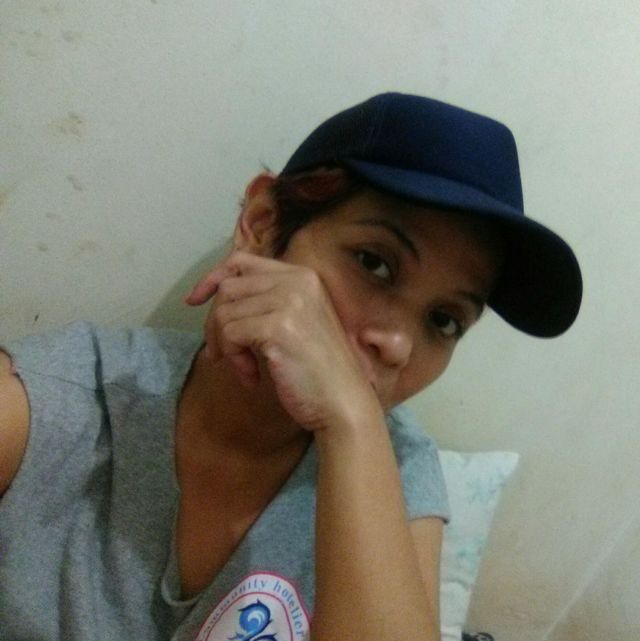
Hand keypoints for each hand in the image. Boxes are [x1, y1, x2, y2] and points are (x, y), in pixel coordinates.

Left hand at [184, 251, 381, 430]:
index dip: (212, 278)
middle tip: (224, 354)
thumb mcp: (295, 322)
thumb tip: (214, 295)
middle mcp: (297, 280)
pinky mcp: (278, 326)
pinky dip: (233, 358)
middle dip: (216, 323)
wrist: (344, 401)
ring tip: (246, 368)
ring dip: (225, 345)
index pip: (242, 261)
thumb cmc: (318, 370)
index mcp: (303, 276)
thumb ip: (266, 301)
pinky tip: (252, 376)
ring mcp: (289, 301)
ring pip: (224, 312)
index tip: (194, 300)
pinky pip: (230, 333)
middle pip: (228, 288)